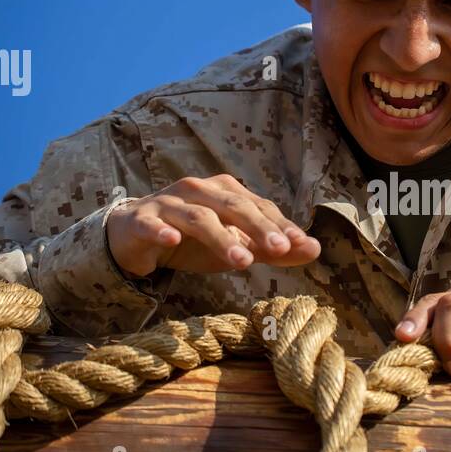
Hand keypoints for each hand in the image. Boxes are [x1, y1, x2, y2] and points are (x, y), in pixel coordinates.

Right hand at [107, 175, 320, 276]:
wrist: (135, 236)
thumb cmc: (193, 239)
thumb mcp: (237, 244)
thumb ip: (273, 249)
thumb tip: (315, 249)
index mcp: (225, 191)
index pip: (258, 206)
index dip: (280, 224)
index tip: (300, 245)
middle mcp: (199, 191)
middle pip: (233, 206)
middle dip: (258, 226)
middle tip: (280, 248)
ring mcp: (169, 203)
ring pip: (198, 218)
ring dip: (221, 237)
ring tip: (243, 260)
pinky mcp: (141, 220)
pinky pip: (151, 224)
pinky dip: (162, 230)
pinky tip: (173, 240)